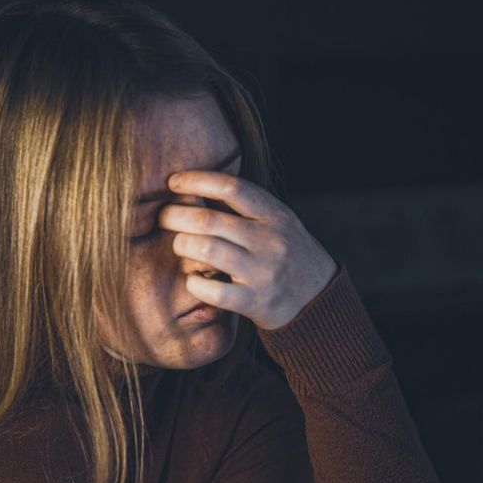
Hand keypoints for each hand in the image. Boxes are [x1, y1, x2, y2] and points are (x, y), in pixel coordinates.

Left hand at [158, 169, 336, 330]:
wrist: (318, 297)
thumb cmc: (286, 252)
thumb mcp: (277, 222)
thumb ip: (244, 207)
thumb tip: (194, 187)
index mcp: (275, 215)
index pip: (232, 187)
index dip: (197, 180)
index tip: (173, 182)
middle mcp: (270, 241)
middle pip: (209, 220)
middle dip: (176, 215)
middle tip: (164, 216)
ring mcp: (263, 272)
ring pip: (206, 250)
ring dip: (182, 245)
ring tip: (179, 245)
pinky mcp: (255, 302)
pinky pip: (213, 290)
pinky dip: (194, 283)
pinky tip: (193, 279)